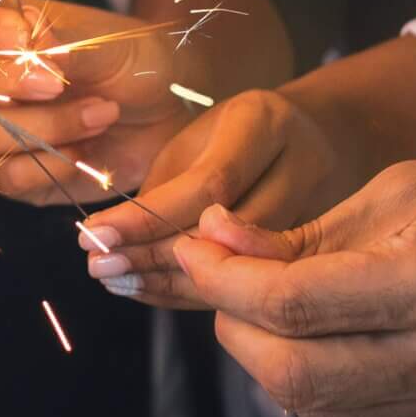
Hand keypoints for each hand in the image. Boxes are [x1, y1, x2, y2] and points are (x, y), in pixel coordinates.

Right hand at [0, 0, 195, 206]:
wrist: (170, 111)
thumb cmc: (136, 63)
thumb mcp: (109, 46)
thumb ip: (67, 46)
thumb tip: (33, 47)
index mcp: (4, 29)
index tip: (32, 43)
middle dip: (17, 88)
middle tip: (63, 86)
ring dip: (45, 129)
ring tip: (101, 114)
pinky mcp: (16, 173)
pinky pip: (8, 177)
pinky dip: (53, 165)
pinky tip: (86, 150)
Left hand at [71, 86, 369, 306]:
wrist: (321, 133)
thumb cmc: (237, 133)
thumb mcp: (198, 137)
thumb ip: (165, 187)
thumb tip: (113, 240)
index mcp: (265, 123)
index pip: (206, 184)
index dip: (148, 218)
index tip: (94, 234)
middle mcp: (301, 166)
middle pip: (228, 233)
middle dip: (154, 257)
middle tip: (99, 268)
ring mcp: (320, 211)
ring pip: (242, 267)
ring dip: (170, 283)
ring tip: (116, 281)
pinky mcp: (320, 247)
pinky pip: (253, 282)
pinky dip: (197, 293)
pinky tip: (151, 290)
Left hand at [171, 144, 415, 416]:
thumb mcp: (403, 187)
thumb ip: (303, 233)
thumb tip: (212, 244)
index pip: (291, 303)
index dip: (220, 277)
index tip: (189, 246)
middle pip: (293, 373)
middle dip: (234, 325)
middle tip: (220, 277)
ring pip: (319, 410)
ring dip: (269, 360)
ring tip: (265, 304)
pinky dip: (318, 390)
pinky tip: (318, 341)